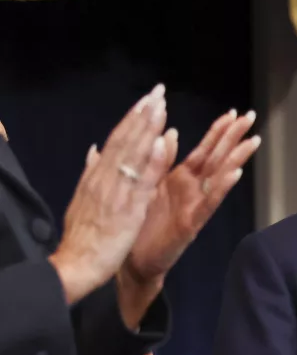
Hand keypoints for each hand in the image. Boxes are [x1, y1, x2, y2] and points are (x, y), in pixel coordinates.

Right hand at [50, 86, 170, 305]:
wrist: (76, 263)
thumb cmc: (84, 237)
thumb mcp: (84, 199)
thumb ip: (91, 172)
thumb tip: (93, 149)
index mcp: (97, 176)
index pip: (116, 141)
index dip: (132, 119)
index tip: (146, 100)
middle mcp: (105, 178)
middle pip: (124, 140)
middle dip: (142, 114)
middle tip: (158, 91)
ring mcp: (116, 191)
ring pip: (133, 153)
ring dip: (147, 127)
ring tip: (161, 105)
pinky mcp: (127, 208)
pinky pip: (142, 180)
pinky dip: (152, 160)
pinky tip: (163, 142)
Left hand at [119, 109, 260, 322]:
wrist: (131, 261)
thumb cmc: (138, 226)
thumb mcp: (146, 185)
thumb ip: (159, 160)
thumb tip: (169, 132)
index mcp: (179, 179)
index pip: (204, 150)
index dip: (218, 131)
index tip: (233, 112)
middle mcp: (191, 190)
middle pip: (217, 158)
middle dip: (234, 137)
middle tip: (252, 117)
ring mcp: (194, 206)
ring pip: (218, 178)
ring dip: (235, 158)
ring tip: (252, 141)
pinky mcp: (191, 224)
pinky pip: (209, 202)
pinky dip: (222, 187)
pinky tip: (235, 173)